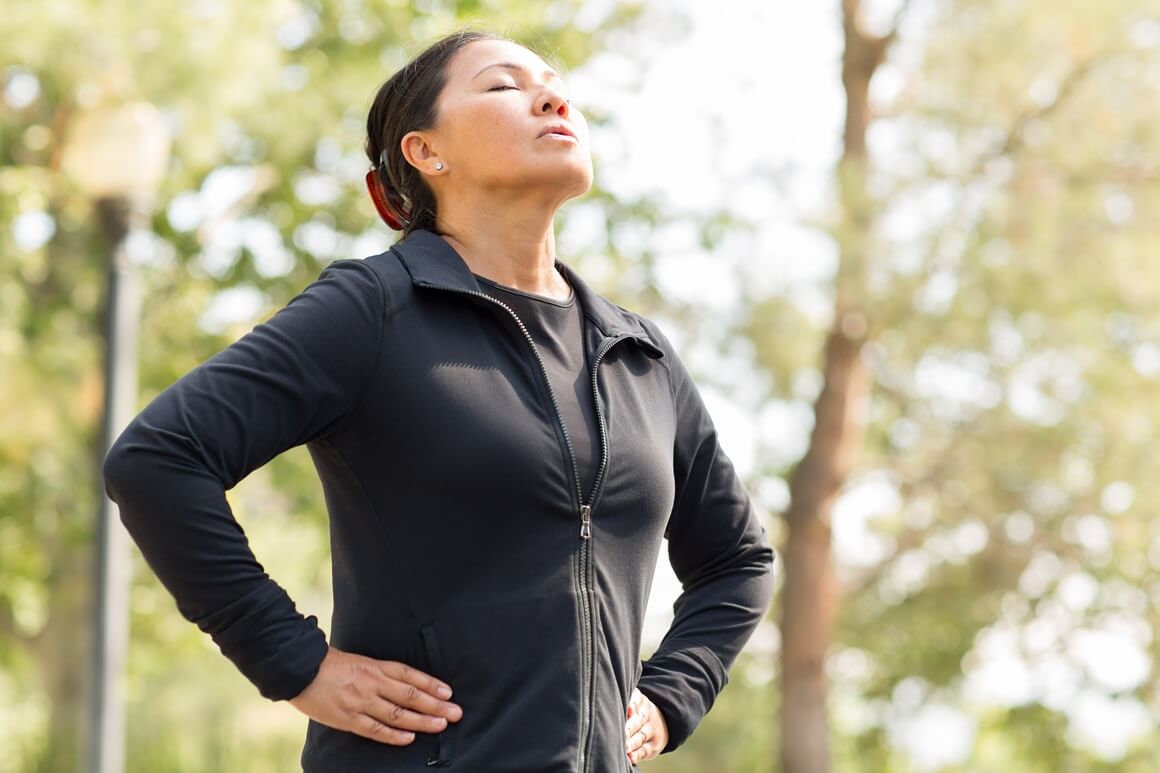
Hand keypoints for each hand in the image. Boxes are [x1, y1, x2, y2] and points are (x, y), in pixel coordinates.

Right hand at [289, 646, 461, 744]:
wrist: (298, 668)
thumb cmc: (327, 663)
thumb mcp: (358, 660)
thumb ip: (377, 672)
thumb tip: (399, 681)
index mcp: (375, 666)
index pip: (410, 675)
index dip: (431, 684)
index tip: (449, 692)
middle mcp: (373, 683)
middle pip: (411, 695)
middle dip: (436, 705)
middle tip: (455, 713)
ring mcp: (361, 701)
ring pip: (398, 714)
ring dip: (422, 721)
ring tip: (440, 725)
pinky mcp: (348, 718)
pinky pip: (375, 729)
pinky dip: (394, 735)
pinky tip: (409, 738)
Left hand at [625, 687, 668, 764]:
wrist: (663, 722)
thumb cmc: (636, 711)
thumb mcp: (634, 700)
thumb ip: (625, 701)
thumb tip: (609, 704)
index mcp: (641, 701)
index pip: (637, 701)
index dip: (632, 705)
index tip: (627, 710)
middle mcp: (647, 715)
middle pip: (638, 721)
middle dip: (629, 727)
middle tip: (622, 732)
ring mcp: (651, 731)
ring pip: (641, 737)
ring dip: (632, 743)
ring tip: (624, 747)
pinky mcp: (653, 747)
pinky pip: (644, 751)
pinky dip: (636, 755)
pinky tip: (630, 757)